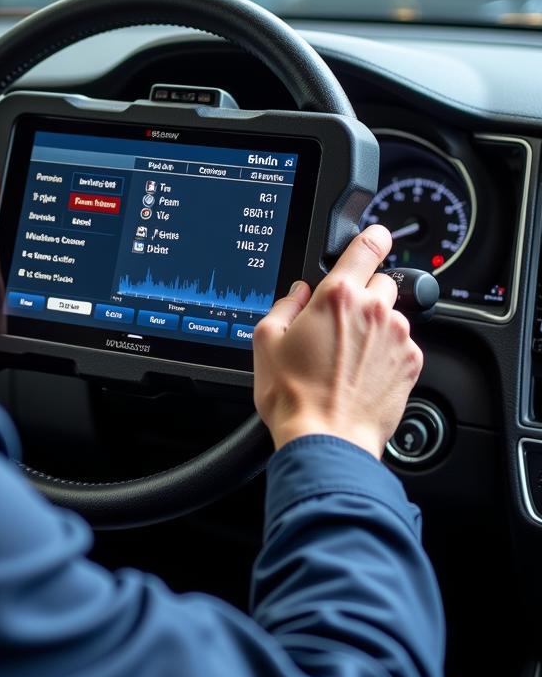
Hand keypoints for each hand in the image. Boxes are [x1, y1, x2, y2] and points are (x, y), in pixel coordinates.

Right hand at [252, 224, 423, 457]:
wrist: (326, 439)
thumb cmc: (293, 395)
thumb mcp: (265, 341)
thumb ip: (284, 306)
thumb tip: (297, 294)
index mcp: (337, 297)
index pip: (367, 248)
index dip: (372, 237)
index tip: (376, 236)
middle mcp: (374, 311)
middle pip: (381, 282)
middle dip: (363, 294)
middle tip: (339, 322)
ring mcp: (397, 338)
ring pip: (391, 317)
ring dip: (373, 327)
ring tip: (345, 358)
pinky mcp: (411, 365)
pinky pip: (401, 347)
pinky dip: (385, 354)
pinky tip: (359, 374)